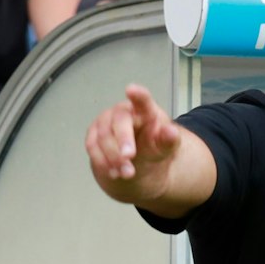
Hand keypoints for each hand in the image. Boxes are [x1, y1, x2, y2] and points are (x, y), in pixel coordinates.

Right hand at [85, 84, 179, 198]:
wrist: (136, 164)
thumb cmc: (151, 147)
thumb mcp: (165, 147)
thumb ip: (169, 140)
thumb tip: (172, 132)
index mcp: (144, 110)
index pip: (142, 100)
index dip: (137, 95)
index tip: (130, 90)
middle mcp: (122, 112)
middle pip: (119, 121)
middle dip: (122, 140)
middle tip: (128, 158)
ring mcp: (105, 122)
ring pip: (103, 136)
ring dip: (113, 158)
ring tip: (127, 173)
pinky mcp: (93, 135)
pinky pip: (92, 147)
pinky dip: (102, 162)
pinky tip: (114, 173)